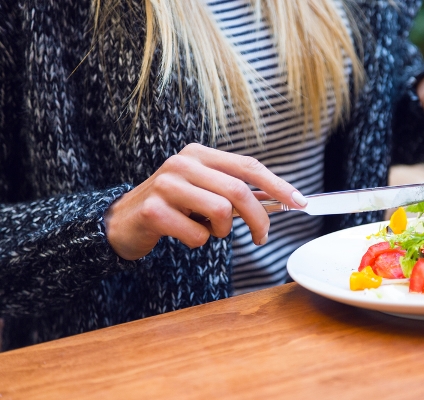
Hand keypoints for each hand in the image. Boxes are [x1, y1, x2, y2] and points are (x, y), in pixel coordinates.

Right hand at [104, 144, 307, 259]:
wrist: (123, 221)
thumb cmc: (173, 206)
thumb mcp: (202, 190)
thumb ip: (233, 190)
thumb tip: (278, 200)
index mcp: (199, 154)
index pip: (248, 166)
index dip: (278, 185)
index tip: (300, 202)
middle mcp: (183, 163)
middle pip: (239, 191)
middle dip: (258, 219)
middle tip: (261, 237)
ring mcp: (166, 184)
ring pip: (221, 212)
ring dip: (221, 231)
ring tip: (207, 230)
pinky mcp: (154, 210)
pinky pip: (198, 235)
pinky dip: (198, 242)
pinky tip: (184, 235)